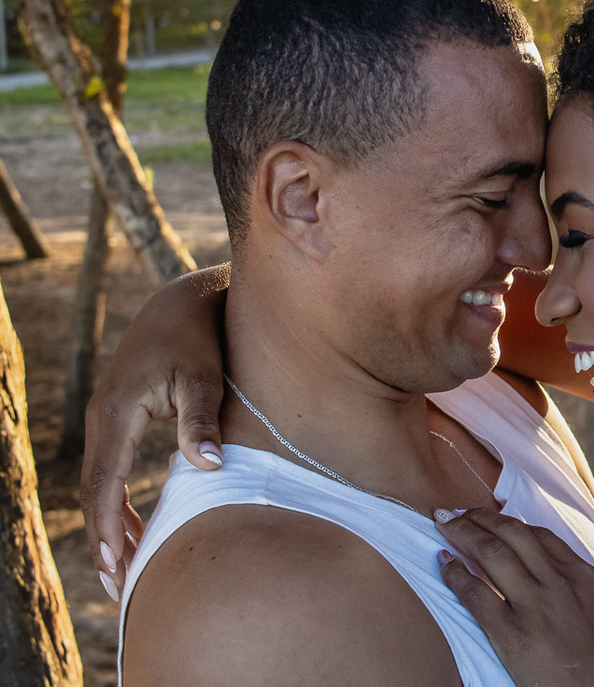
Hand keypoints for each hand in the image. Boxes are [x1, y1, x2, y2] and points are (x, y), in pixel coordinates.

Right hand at [80, 265, 229, 594]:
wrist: (184, 301)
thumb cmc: (200, 338)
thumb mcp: (204, 376)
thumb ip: (203, 420)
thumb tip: (208, 467)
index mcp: (117, 411)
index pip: (104, 479)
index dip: (109, 524)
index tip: (116, 563)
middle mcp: (101, 416)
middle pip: (93, 488)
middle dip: (104, 537)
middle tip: (117, 585)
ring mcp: (105, 416)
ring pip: (97, 482)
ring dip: (109, 524)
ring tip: (125, 568)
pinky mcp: (117, 418)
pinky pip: (107, 470)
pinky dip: (116, 502)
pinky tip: (135, 529)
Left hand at [436, 509, 593, 686]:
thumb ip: (583, 590)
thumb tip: (561, 578)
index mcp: (583, 576)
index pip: (540, 536)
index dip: (510, 522)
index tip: (492, 518)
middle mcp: (559, 583)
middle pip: (512, 534)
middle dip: (480, 518)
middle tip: (457, 511)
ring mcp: (535, 606)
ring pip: (492, 553)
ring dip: (463, 532)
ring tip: (445, 523)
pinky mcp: (512, 635)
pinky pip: (475, 594)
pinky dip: (455, 573)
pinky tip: (443, 563)